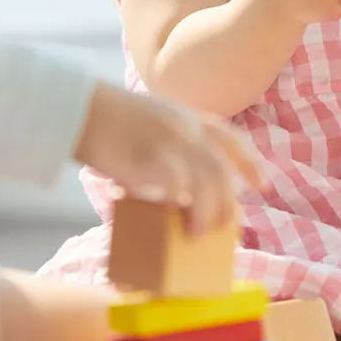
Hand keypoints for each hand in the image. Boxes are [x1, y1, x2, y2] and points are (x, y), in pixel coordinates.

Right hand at [74, 83, 268, 235]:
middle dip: (228, 203)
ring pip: (208, 181)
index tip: (263, 187)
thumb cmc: (105, 118)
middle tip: (227, 228)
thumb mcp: (149, 122)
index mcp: (188, 118)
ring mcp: (169, 141)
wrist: (76, 107)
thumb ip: (167, 149)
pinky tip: (177, 218)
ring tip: (200, 233)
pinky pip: (177, 184)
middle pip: (221, 171)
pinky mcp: (148, 157)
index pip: (232, 141)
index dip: (251, 165)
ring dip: (209, 211)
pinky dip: (182, 203)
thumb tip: (171, 191)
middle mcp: (186, 128)